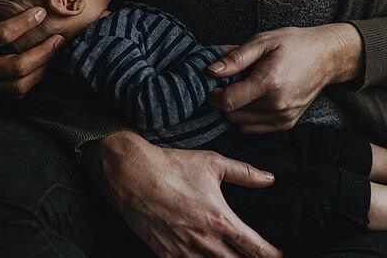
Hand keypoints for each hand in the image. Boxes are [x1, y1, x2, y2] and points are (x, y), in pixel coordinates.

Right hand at [0, 0, 63, 99]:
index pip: (1, 36)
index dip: (24, 23)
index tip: (41, 12)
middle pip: (17, 68)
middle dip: (43, 54)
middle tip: (59, 39)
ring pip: (18, 87)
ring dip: (41, 71)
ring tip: (55, 53)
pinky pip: (12, 95)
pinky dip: (30, 83)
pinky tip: (41, 68)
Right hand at [82, 131, 280, 257]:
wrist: (132, 174)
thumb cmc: (172, 166)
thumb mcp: (211, 162)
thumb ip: (244, 173)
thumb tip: (270, 179)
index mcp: (220, 220)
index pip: (256, 249)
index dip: (272, 255)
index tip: (279, 255)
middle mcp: (206, 242)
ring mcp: (184, 252)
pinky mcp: (166, 255)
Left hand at [207, 23, 362, 132]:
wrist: (326, 57)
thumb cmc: (293, 44)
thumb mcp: (262, 41)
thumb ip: (235, 58)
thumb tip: (210, 71)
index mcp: (269, 83)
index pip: (228, 102)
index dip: (213, 94)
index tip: (211, 82)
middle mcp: (277, 105)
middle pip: (232, 115)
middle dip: (222, 100)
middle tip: (226, 82)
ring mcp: (284, 117)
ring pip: (241, 124)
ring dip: (234, 110)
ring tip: (241, 88)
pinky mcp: (287, 123)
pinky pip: (255, 128)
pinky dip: (247, 117)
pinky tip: (251, 98)